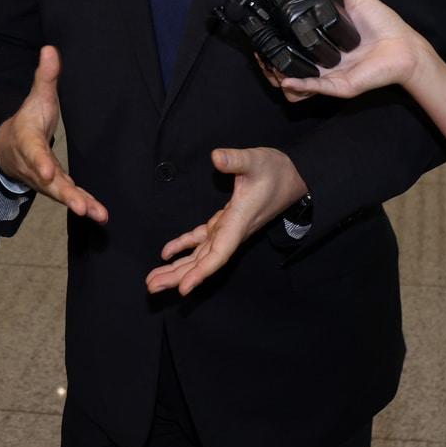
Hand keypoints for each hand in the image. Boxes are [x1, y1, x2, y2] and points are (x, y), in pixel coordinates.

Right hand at [0, 48, 107, 222]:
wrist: (8, 148)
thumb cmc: (27, 120)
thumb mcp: (36, 97)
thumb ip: (45, 76)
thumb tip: (50, 48)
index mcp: (27, 142)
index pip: (34, 153)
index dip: (41, 163)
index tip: (50, 172)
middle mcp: (35, 166)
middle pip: (49, 181)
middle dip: (65, 194)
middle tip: (80, 206)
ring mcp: (44, 180)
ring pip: (60, 194)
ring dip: (79, 204)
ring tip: (97, 215)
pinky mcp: (55, 187)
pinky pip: (70, 197)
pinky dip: (85, 206)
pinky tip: (101, 216)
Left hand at [145, 147, 307, 296]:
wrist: (294, 177)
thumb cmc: (276, 171)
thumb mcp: (256, 161)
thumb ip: (236, 160)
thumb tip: (215, 157)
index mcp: (238, 221)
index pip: (219, 253)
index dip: (201, 272)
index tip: (183, 289)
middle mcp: (232, 231)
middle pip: (203, 261)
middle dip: (179, 276)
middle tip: (151, 287)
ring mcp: (228, 229)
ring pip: (200, 254)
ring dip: (178, 267)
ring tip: (154, 280)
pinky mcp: (225, 222)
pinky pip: (202, 240)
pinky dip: (184, 246)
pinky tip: (166, 253)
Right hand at [272, 0, 429, 101]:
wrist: (405, 47)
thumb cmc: (385, 26)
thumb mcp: (359, 0)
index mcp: (326, 44)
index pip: (296, 47)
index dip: (278, 44)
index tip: (262, 35)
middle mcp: (325, 62)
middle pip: (292, 68)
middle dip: (272, 65)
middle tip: (260, 54)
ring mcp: (331, 76)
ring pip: (300, 83)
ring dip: (283, 77)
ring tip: (269, 67)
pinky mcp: (340, 85)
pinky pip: (317, 87)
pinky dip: (302, 84)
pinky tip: (287, 79)